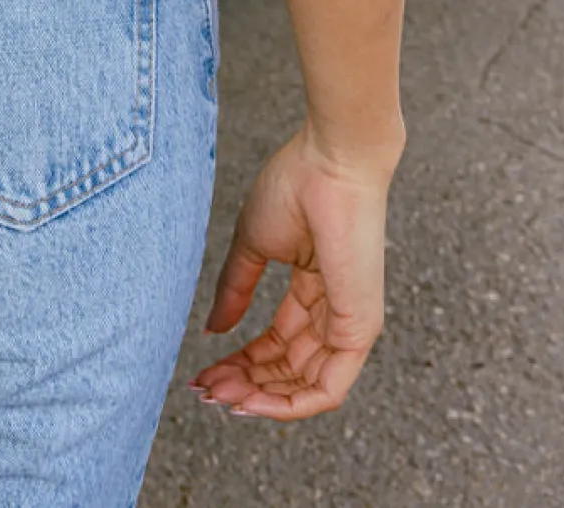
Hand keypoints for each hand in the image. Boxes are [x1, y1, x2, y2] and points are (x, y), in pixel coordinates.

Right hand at [192, 127, 393, 420]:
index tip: (202, 371)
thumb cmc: (297, 184)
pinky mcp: (360, 329)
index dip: (239, 361)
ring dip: (259, 398)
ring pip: (305, 387)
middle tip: (204, 389)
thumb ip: (234, 289)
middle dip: (244, 384)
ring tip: (219, 394)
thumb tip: (212, 331)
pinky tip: (250, 400)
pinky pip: (327, 389)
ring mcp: (351, 324)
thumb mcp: (254, 244)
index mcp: (314, 288)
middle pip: (288, 369)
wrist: (330, 160)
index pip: (277, 341)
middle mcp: (335, 312)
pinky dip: (288, 404)